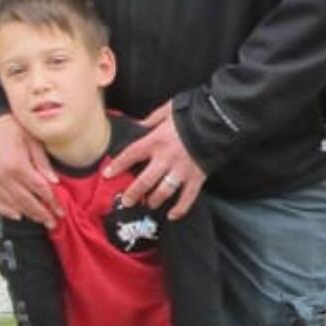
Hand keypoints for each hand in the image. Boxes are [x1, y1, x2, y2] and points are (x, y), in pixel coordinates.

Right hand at [0, 113, 60, 225]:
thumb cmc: (9, 124)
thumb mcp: (31, 138)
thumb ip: (42, 162)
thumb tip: (54, 182)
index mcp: (17, 164)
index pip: (40, 189)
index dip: (52, 202)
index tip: (61, 210)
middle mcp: (1, 176)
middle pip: (25, 201)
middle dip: (41, 213)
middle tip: (53, 222)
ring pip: (9, 204)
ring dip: (26, 214)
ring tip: (38, 219)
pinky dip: (5, 210)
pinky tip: (16, 214)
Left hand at [104, 102, 205, 218]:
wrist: (218, 121)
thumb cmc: (191, 115)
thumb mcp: (167, 110)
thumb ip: (151, 120)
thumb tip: (137, 126)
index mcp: (157, 140)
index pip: (131, 154)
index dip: (118, 165)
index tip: (107, 174)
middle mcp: (166, 158)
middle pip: (145, 181)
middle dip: (133, 193)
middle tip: (127, 201)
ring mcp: (181, 170)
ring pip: (163, 191)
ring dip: (154, 200)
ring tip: (148, 204)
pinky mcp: (196, 178)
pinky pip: (187, 198)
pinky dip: (180, 209)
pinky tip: (172, 215)